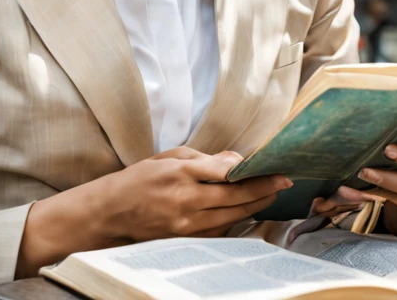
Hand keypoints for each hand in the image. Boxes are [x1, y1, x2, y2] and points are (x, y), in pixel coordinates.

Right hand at [17, 147, 291, 275]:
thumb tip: (235, 160)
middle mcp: (187, 201)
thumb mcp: (169, 157)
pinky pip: (219, 229)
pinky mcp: (186, 239)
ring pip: (232, 217)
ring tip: (270, 195)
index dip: (257, 174)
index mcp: (182, 173)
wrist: (112, 213)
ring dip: (254, 207)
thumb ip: (204, 158)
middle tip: (283, 183)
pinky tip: (246, 211)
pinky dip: (236, 219)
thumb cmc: (140, 179)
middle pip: (236, 199)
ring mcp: (187, 225)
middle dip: (264, 191)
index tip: (277, 170)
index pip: (229, 174)